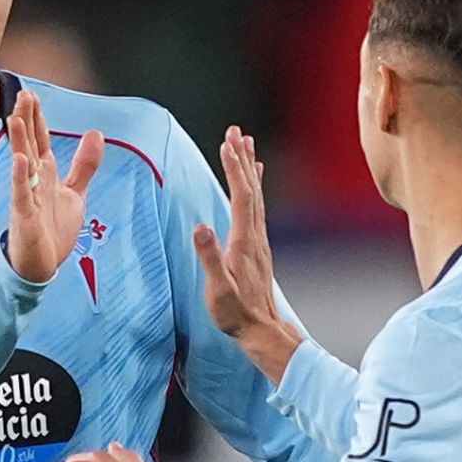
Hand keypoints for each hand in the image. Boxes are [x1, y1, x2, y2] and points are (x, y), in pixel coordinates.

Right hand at [6, 91, 103, 282]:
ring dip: (19, 141)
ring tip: (16, 117)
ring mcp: (27, 197)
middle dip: (27, 121)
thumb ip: (85, 165)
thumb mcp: (75, 192)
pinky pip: (21, 194)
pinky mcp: (25, 216)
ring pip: (22, 164)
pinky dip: (20, 177)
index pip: (40, 140)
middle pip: (30, 145)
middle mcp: (34, 182)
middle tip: (23, 94)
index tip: (31, 95)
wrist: (40, 265)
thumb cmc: (53, 230)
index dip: (37, 119)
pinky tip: (20, 159)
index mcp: (45, 175)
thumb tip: (95, 133)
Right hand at [194, 127, 300, 379]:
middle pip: (250, 189)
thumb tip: (201, 226)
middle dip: (242, 158)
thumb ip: (209, 257)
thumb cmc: (235, 313)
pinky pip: (257, 207)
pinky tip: (254, 181)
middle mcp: (254, 236)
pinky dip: (254, 187)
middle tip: (237, 131)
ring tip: (246, 144)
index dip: (234, 169)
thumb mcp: (217, 288)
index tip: (227, 142)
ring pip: (255, 196)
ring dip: (249, 168)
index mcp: (243, 241)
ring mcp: (258, 240)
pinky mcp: (256, 246)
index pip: (240, 197)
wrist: (261, 331)